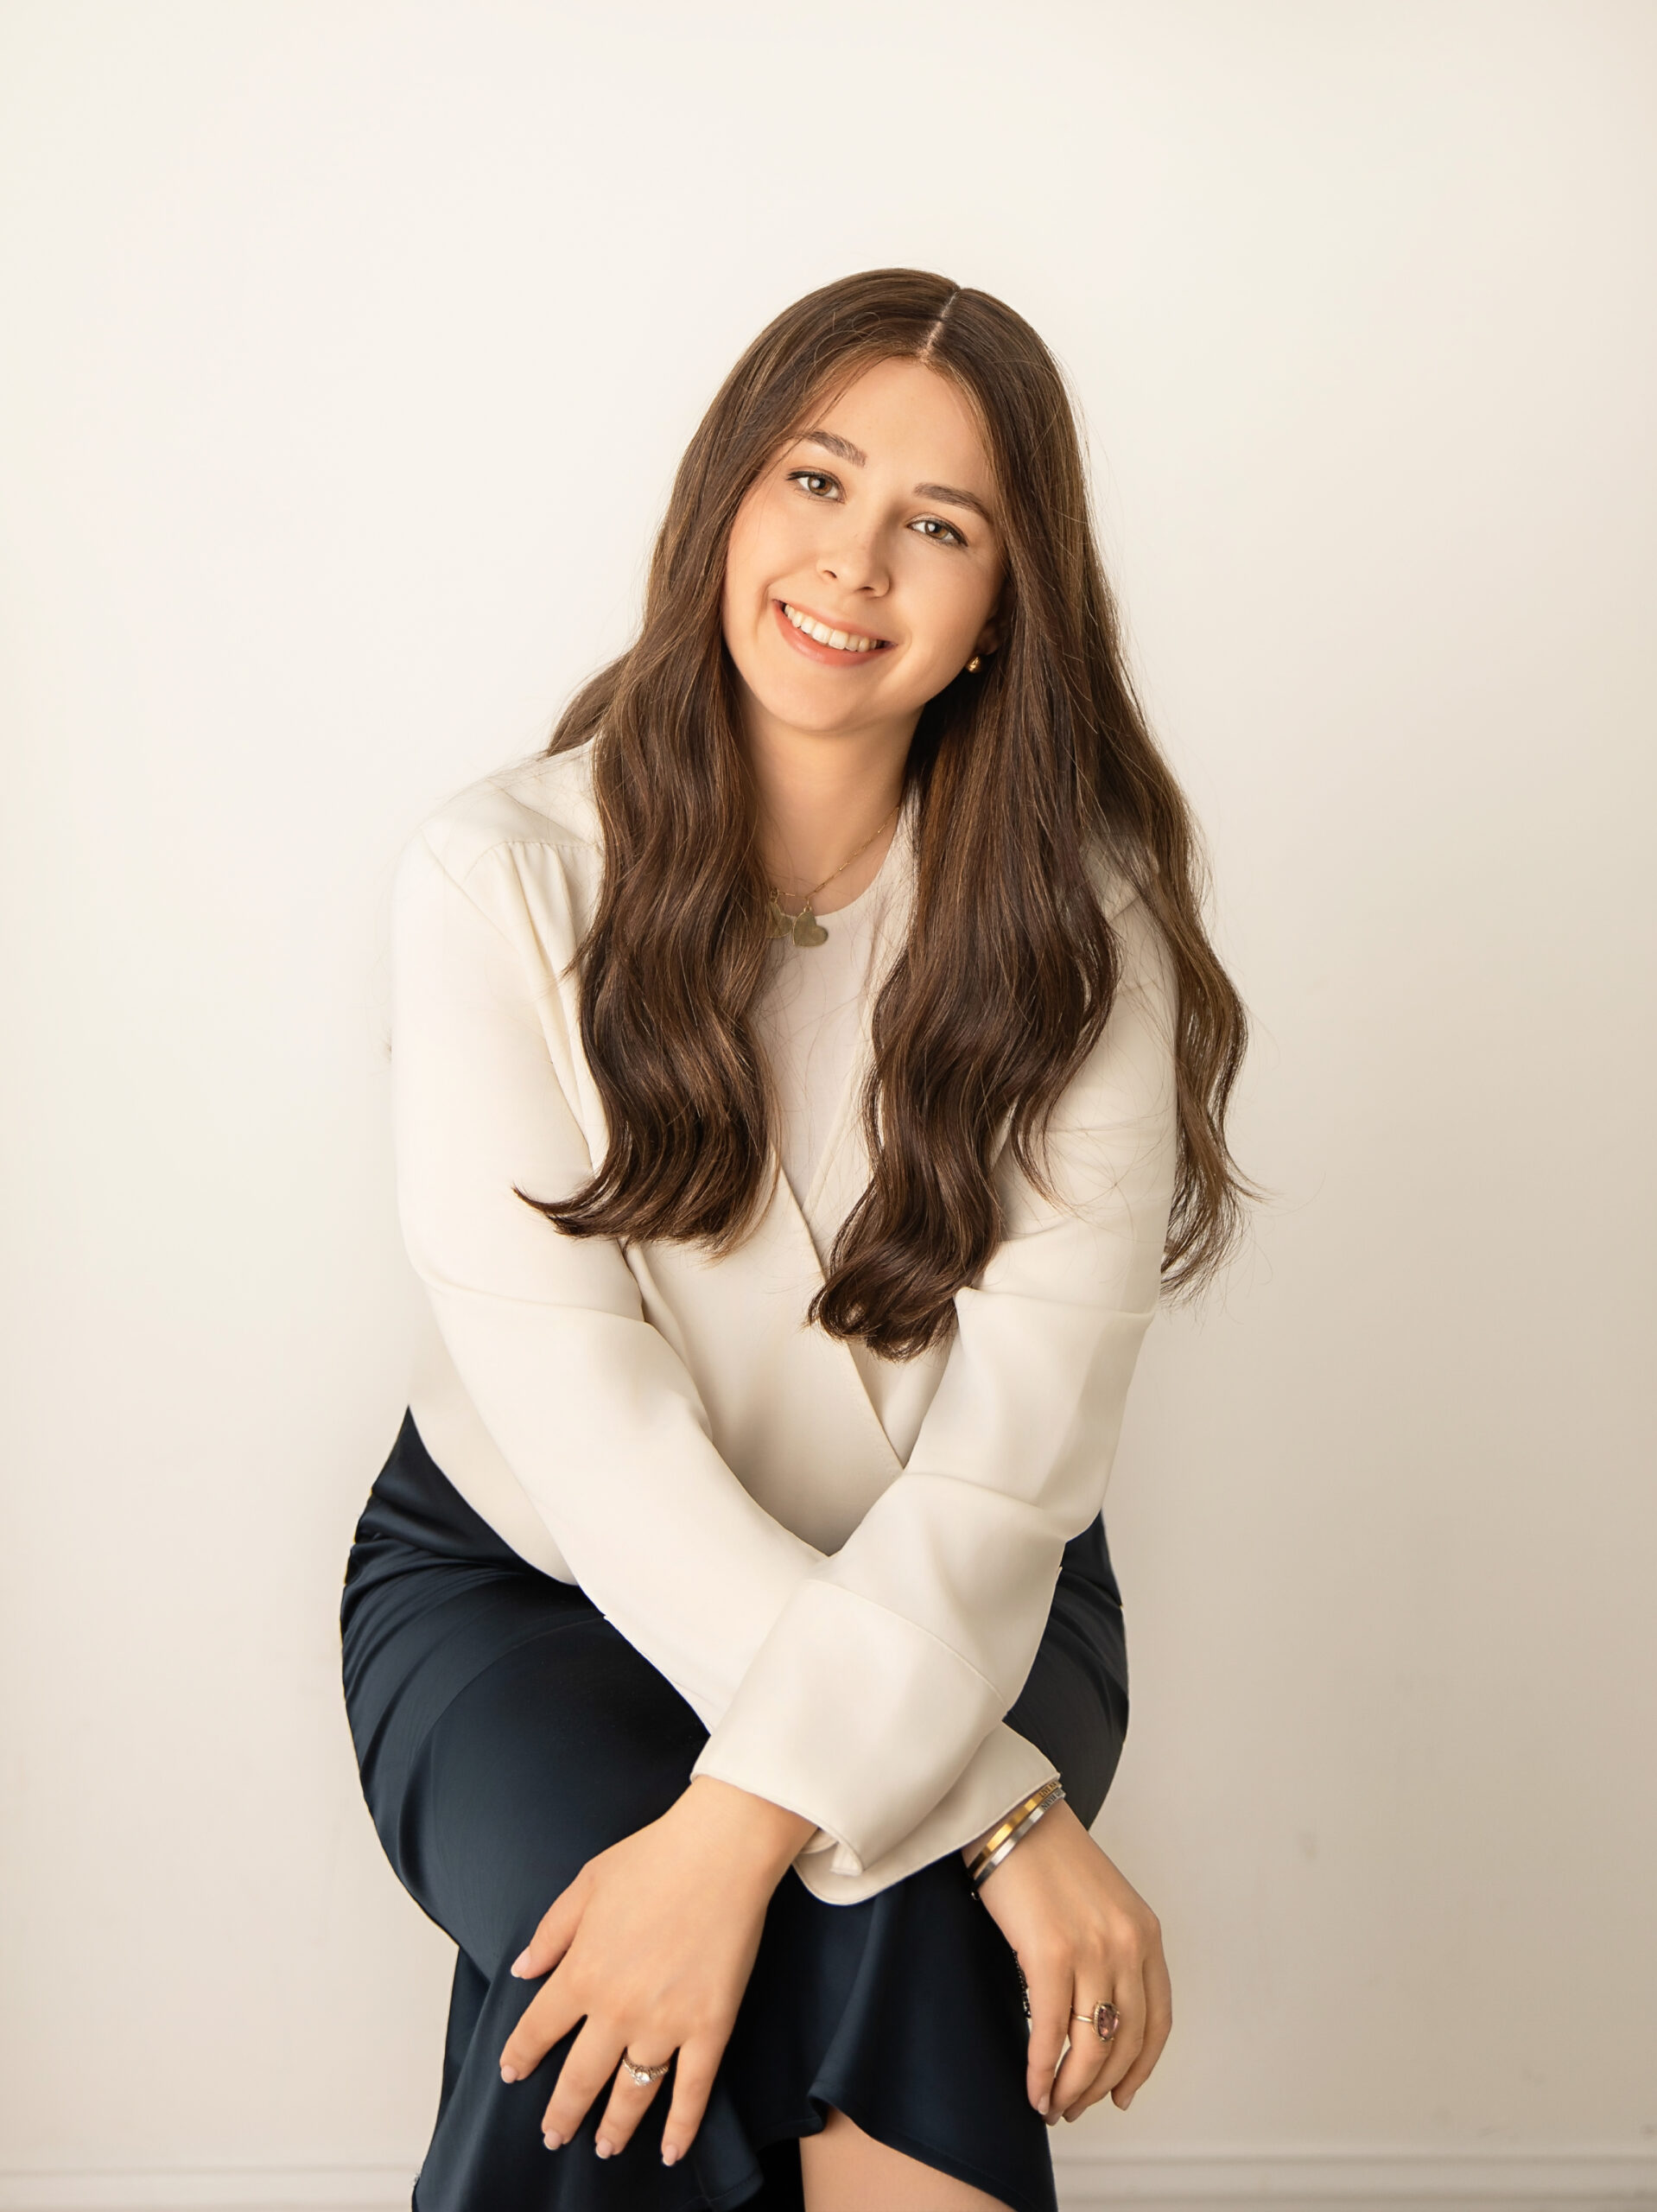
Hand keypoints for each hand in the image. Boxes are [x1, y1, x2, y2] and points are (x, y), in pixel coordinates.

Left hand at [499, 1776, 816, 2164]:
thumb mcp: (586, 1884)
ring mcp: (666, 2023)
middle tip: (554, 2135)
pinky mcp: (710, 2026)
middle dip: (562, 2113)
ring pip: (632, 2093)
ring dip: (614, 2127)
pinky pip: (693, 2090)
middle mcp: (617, 2008)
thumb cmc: (654, 1857)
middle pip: (579, 2078)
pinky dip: (682, 2127)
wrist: (721, 1850)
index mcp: (582, 1972)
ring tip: (604, 2146)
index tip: (513, 2073)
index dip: (521, 2056)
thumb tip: (522, 1970)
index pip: (537, 2030)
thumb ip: (551, 1933)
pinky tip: (669, 2150)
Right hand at [965, 1798, 1170, 2121]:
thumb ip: (1112, 1950)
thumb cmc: (1046, 1856)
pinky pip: (1049, 2032)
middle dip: (1099, 2087)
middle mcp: (1127, 1945)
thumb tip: (1097, 2015)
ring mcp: (1092, 1951)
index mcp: (1145, 1933)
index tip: (1122, 2093)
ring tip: (1051, 2105)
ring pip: (1089, 2048)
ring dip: (1070, 2089)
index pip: (1158, 2021)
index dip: (1140, 2068)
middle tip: (1074, 2107)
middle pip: (1125, 2043)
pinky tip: (1031, 2087)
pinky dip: (1040, 2070)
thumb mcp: (1103, 1902)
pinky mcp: (1050, 1954)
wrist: (1011, 1815)